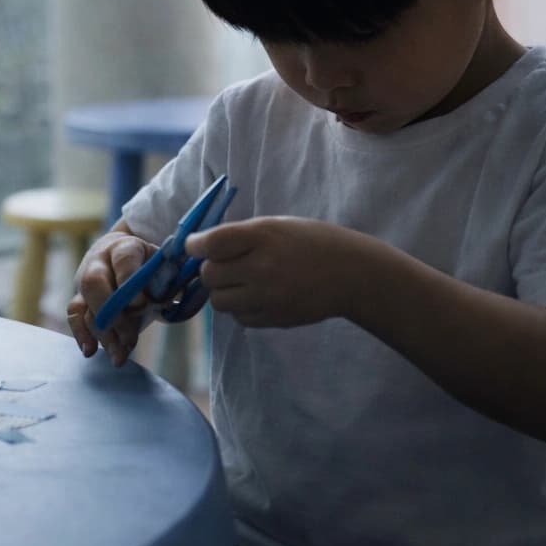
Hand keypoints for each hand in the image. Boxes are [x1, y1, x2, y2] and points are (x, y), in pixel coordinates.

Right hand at [67, 232, 158, 365]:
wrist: (124, 257)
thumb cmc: (147, 265)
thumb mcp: (162, 267)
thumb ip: (166, 281)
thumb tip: (168, 302)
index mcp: (124, 248)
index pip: (123, 259)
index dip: (129, 280)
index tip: (141, 304)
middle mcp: (99, 262)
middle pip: (94, 283)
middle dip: (112, 315)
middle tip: (130, 339)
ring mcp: (84, 280)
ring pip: (85, 305)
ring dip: (102, 334)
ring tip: (119, 357)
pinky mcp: (80, 299)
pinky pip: (74, 315)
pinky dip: (81, 334)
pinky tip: (90, 351)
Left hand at [187, 217, 370, 327]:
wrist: (351, 273)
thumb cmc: (311, 242)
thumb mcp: (276, 226)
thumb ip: (240, 236)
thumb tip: (200, 247)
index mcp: (262, 237)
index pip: (211, 243)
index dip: (195, 245)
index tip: (194, 246)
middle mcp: (262, 267)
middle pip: (209, 275)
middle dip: (210, 269)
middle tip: (223, 264)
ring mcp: (268, 296)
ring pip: (219, 301)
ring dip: (222, 291)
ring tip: (240, 281)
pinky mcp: (275, 319)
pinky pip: (239, 318)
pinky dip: (240, 308)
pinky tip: (256, 296)